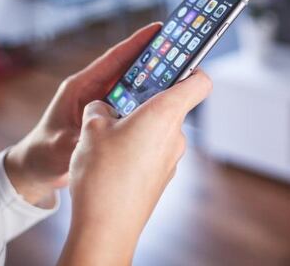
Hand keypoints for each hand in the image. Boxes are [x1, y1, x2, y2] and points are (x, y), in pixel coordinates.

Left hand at [5, 23, 161, 204]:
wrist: (36, 169)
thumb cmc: (42, 153)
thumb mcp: (60, 146)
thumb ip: (81, 139)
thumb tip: (101, 136)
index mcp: (80, 87)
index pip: (112, 59)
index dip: (135, 43)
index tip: (157, 29)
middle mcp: (92, 91)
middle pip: (127, 69)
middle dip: (152, 58)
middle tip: (179, 49)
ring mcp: (101, 104)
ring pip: (132, 86)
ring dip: (153, 80)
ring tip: (180, 73)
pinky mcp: (107, 117)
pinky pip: (131, 104)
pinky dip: (147, 101)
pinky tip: (165, 103)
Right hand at [59, 69, 211, 265]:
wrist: (106, 228)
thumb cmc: (102, 175)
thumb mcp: (91, 129)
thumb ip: (100, 108)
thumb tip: (103, 108)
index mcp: (164, 114)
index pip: (199, 81)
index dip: (191, 67)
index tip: (175, 61)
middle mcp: (175, 135)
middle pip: (170, 104)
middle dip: (145, 99)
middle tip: (118, 100)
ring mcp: (171, 159)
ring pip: (157, 129)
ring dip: (136, 126)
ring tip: (105, 134)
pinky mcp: (161, 177)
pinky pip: (152, 152)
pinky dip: (135, 148)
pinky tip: (110, 159)